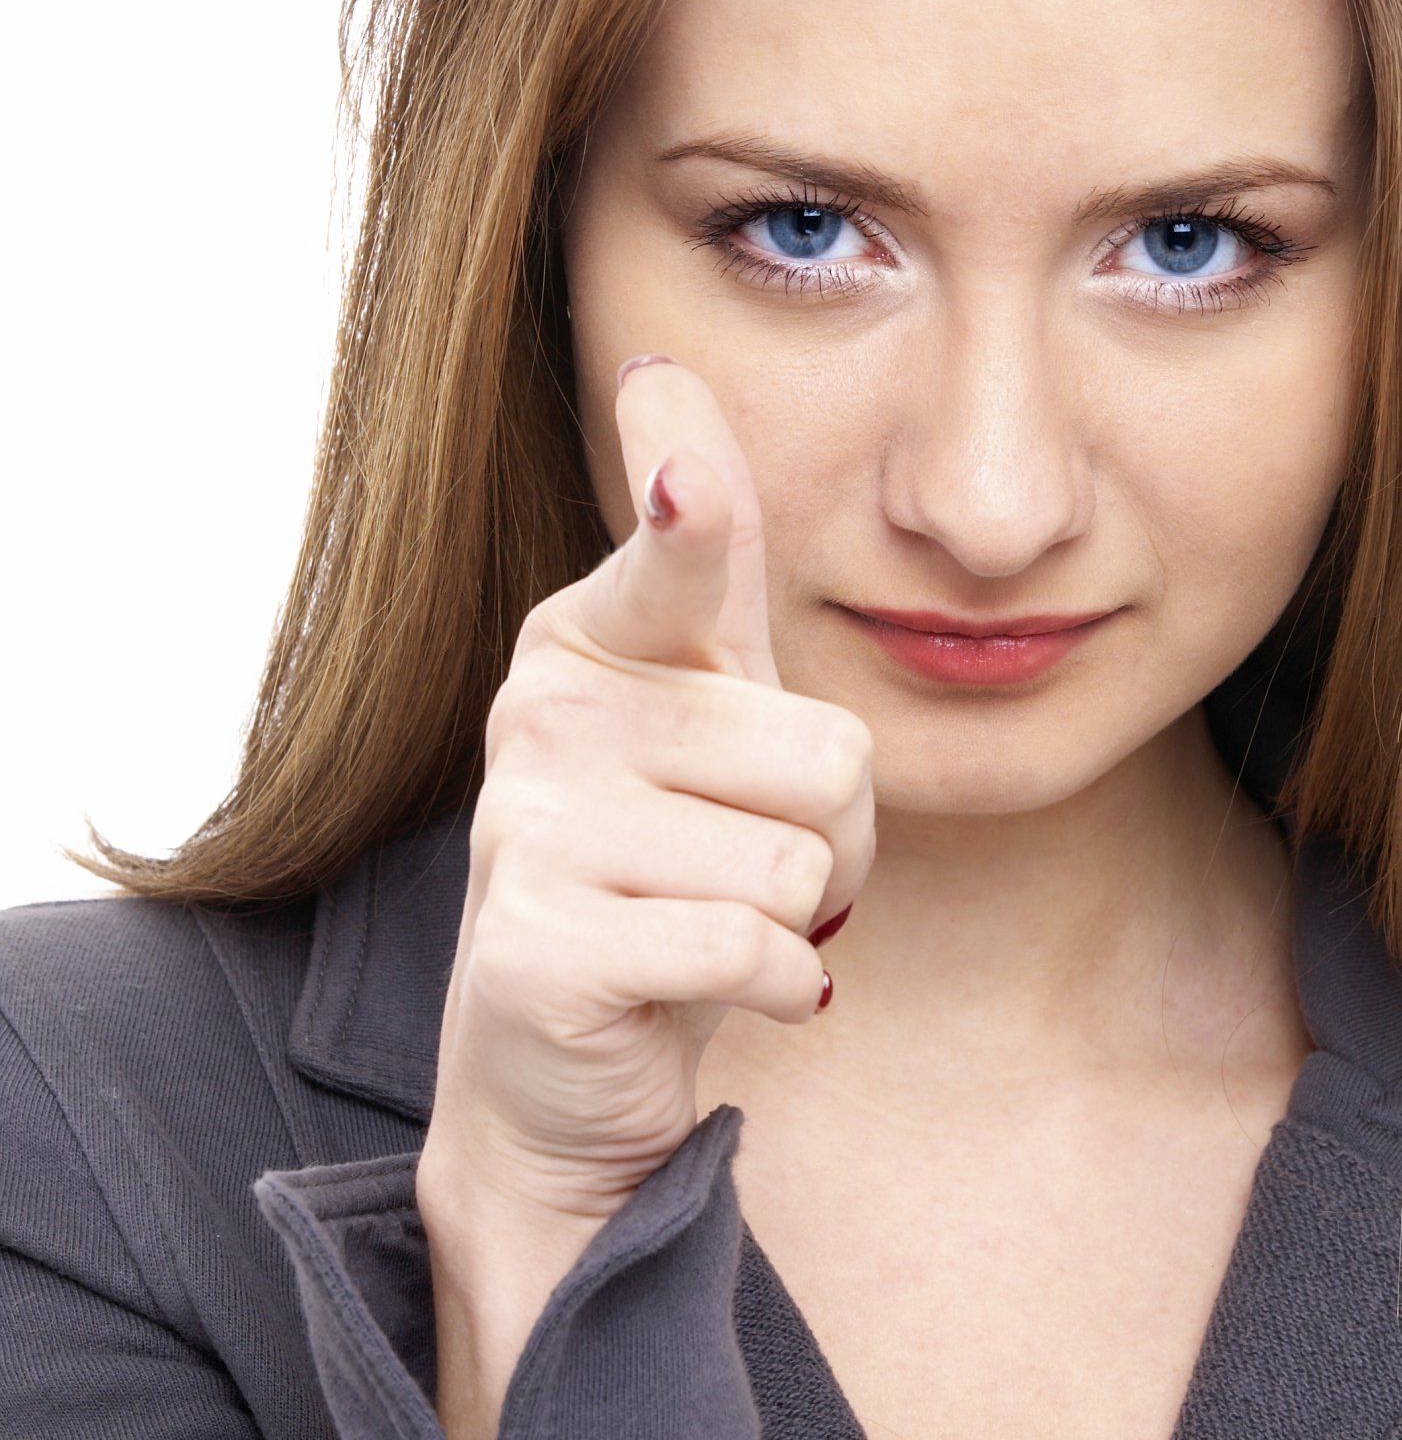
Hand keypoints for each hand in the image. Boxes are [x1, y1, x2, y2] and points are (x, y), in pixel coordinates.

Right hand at [413, 358, 873, 1439]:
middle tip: (742, 871)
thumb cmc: (670, 865)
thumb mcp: (707, 705)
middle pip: (829, 755)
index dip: (688, 508)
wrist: (569, 1065)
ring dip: (801, 922)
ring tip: (715, 925)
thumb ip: (704, 561)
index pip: (674, 548)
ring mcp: (529, 829)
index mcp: (592, 636)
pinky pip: (755, 948)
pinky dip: (777, 988)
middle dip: (833, 842)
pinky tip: (710, 991)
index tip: (683, 462)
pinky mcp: (541, 948)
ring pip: (801, 863)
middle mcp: (545, 712)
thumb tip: (666, 374)